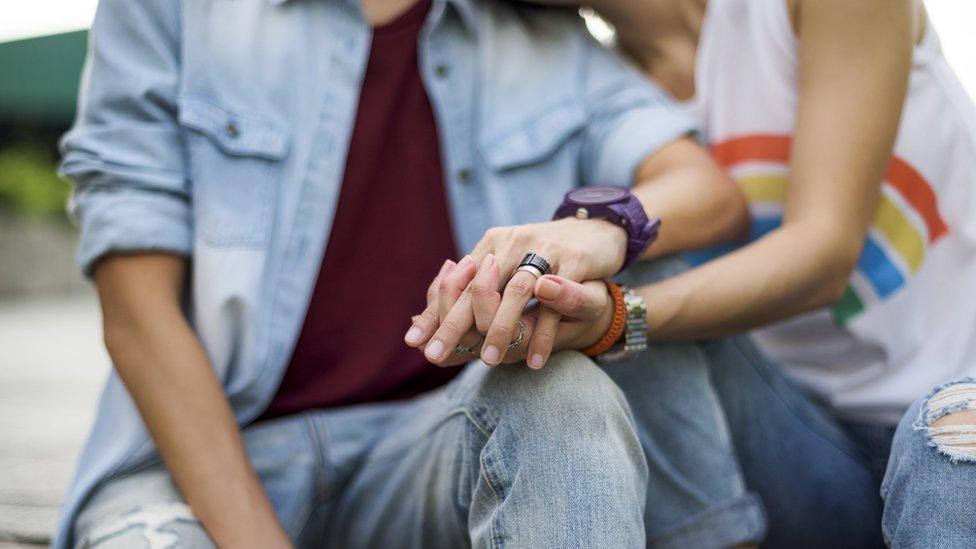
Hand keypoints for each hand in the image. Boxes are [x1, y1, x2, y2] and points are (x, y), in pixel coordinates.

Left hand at [405, 217, 626, 367]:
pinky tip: (534, 360)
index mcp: (492, 245)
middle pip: (478, 286)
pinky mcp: (573, 261)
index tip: (415, 341)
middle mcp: (512, 244)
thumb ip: (473, 291)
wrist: (598, 233)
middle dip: (455, 325)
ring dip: (501, 330)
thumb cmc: (546, 259)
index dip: (436, 312)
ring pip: (515, 292)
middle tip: (436, 355)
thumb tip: (419, 321)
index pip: (456, 282)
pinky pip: (554, 303)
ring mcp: (544, 250)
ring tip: (490, 361)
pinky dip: (543, 335)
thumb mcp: (509, 269)